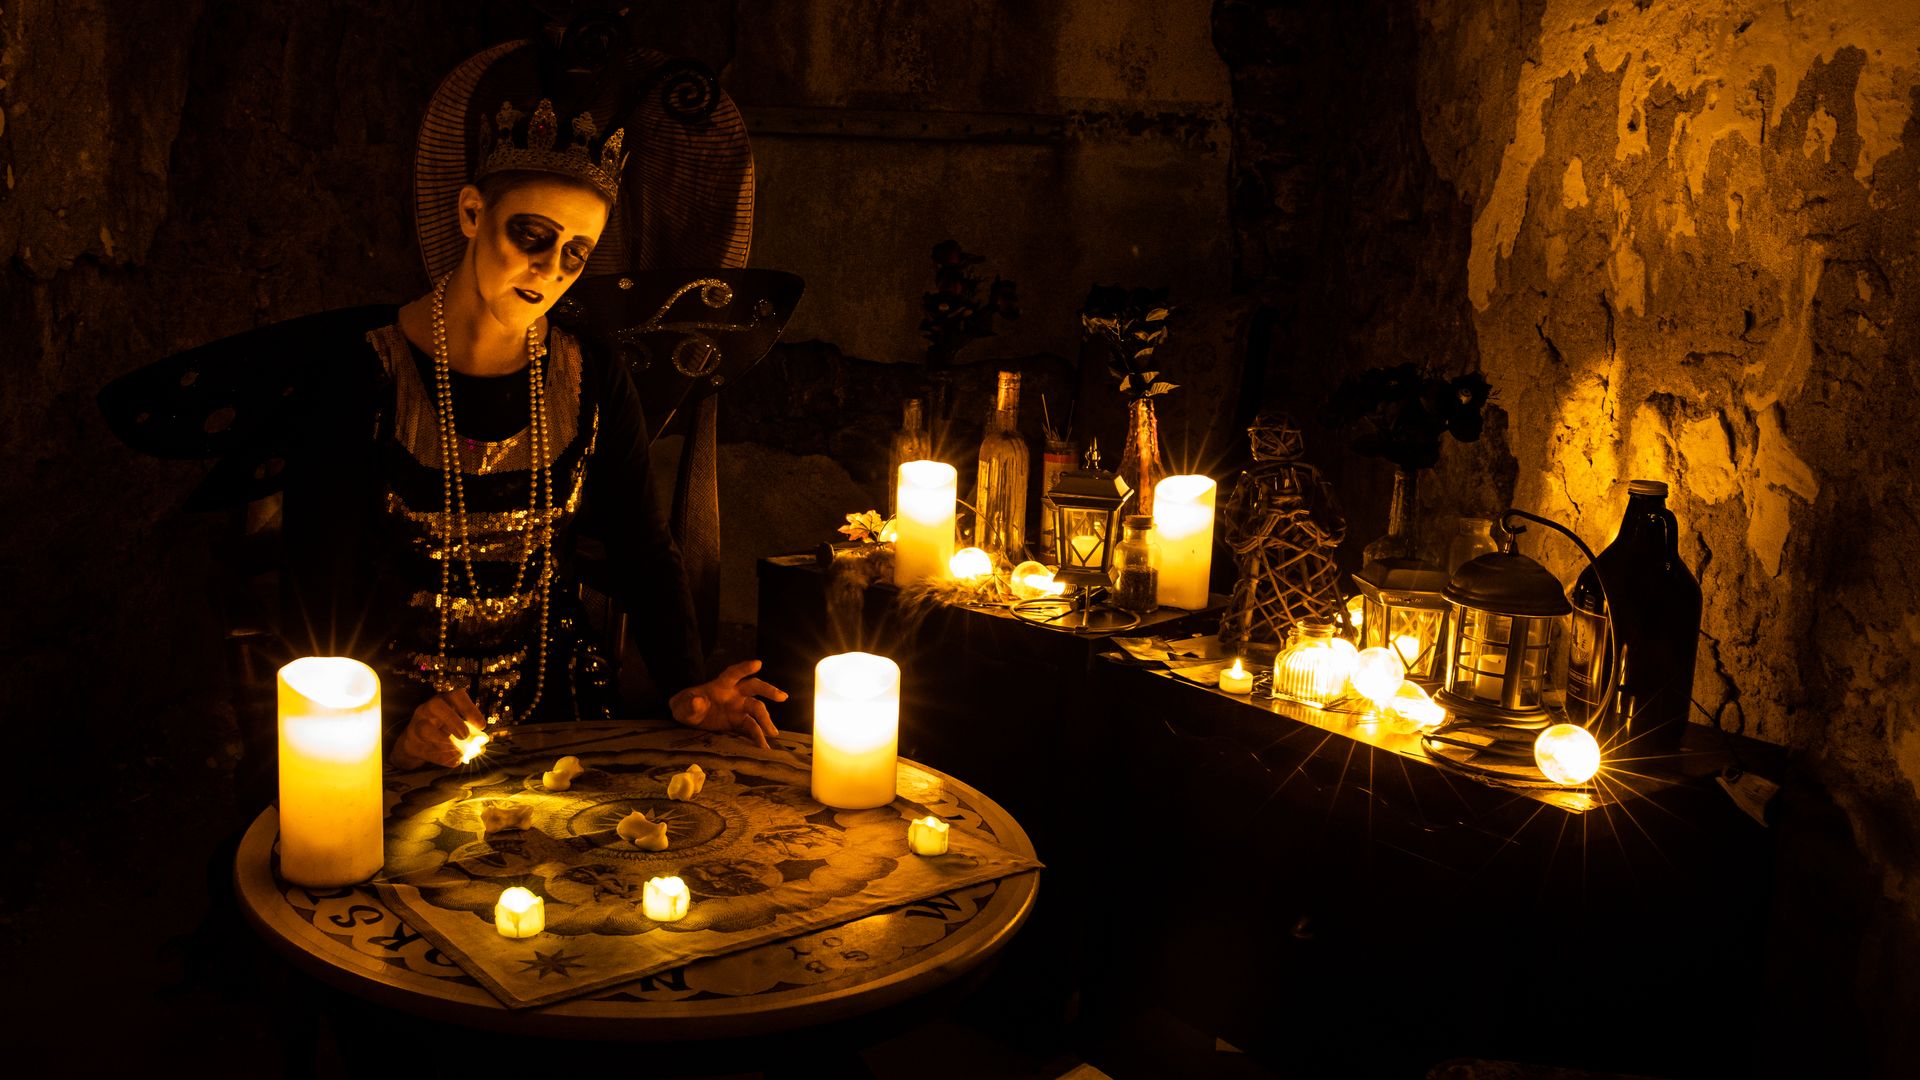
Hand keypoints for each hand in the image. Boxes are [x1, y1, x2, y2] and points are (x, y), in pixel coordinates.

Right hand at [392, 689, 485, 769]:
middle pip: (436, 706)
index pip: (457, 696)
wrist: (416, 742)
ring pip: (425, 729)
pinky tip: (453, 761)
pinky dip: (441, 758)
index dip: (470, 709)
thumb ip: (472, 736)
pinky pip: (425, 750)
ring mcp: (416, 724)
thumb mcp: (459, 728)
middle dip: (454, 721)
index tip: (482, 726)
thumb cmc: (443, 730)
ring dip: (444, 742)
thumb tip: (481, 747)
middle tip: (465, 736)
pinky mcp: (410, 742)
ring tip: (459, 753)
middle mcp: (428, 708)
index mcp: (445, 700)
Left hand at [669, 660, 786, 748]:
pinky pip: (751, 728)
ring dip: (766, 720)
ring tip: (773, 733)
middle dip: (769, 690)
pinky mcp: (738, 722)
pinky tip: (763, 746)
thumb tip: (698, 701)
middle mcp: (734, 694)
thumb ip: (688, 703)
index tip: (758, 664)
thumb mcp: (680, 705)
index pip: (734, 673)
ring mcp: (738, 708)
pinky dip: (758, 736)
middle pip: (754, 687)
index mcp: (720, 684)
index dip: (745, 668)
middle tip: (782, 697)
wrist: (688, 718)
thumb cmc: (685, 707)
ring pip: (757, 709)